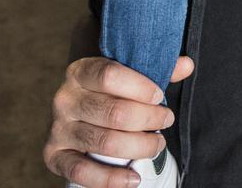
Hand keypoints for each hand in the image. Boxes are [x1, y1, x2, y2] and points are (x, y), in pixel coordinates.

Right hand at [43, 55, 193, 186]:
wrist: (78, 113)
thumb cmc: (110, 90)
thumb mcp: (128, 75)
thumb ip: (156, 69)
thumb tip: (187, 64)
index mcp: (80, 70)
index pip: (110, 75)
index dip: (140, 87)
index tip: (160, 96)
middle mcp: (64, 98)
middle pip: (113, 111)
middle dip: (148, 118)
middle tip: (167, 120)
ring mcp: (57, 128)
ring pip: (105, 141)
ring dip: (139, 146)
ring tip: (158, 144)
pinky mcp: (54, 156)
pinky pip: (82, 172)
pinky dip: (111, 179)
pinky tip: (133, 179)